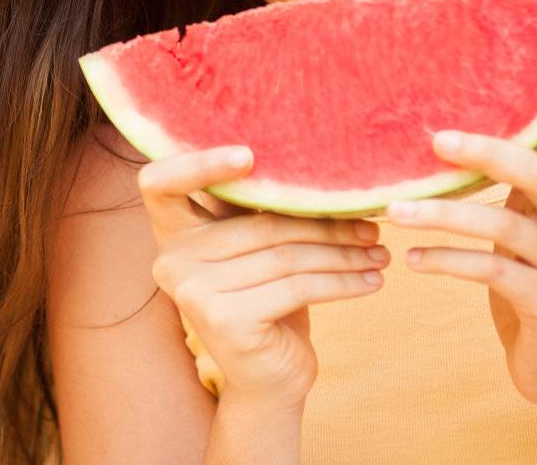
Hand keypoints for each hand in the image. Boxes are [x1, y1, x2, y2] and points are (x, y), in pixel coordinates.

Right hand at [138, 146, 387, 408]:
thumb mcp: (254, 252)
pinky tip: (371, 281)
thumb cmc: (266, 302)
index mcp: (171, 233)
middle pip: (258, 224)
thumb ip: (254, 211)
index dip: (197, 163)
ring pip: (284, 256)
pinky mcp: (225, 320)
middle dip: (322, 224)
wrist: (267, 380)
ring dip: (341, 253)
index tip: (249, 154)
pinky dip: (342, 282)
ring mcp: (193, 291)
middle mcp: (170, 259)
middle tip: (371, 224)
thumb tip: (312, 160)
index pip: (158, 182)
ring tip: (378, 251)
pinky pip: (296, 287)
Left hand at [388, 40, 536, 410]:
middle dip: (491, 152)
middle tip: (435, 139)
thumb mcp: (520, 220)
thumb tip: (456, 115)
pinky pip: (492, 273)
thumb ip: (504, 176)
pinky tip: (412, 262)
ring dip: (445, 215)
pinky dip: (448, 262)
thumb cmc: (524, 277)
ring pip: (506, 225)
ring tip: (394, 210)